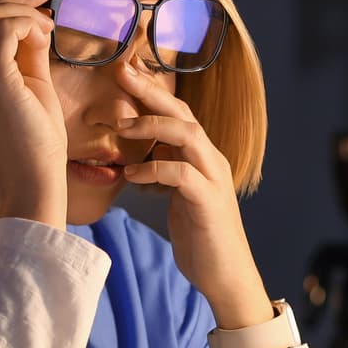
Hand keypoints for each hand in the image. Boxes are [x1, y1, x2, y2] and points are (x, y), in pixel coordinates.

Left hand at [118, 63, 273, 328]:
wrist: (226, 275)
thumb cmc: (200, 237)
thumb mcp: (178, 198)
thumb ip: (165, 172)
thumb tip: (136, 158)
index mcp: (203, 156)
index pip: (179, 113)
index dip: (152, 91)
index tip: (125, 72)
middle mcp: (212, 160)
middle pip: (183, 113)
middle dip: (151, 92)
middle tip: (121, 73)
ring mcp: (214, 179)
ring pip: (187, 135)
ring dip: (152, 126)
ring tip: (121, 127)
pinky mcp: (208, 202)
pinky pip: (180, 175)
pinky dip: (154, 169)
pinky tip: (131, 173)